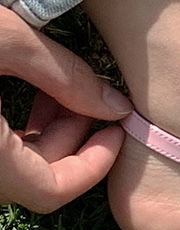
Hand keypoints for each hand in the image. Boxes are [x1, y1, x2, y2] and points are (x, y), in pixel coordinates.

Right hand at [0, 12, 125, 213]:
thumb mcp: (5, 39)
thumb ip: (62, 74)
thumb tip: (116, 105)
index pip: (50, 191)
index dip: (94, 165)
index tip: (118, 130)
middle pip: (33, 177)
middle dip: (71, 137)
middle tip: (93, 95)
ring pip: (14, 164)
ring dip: (44, 132)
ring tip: (59, 86)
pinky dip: (16, 130)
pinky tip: (30, 90)